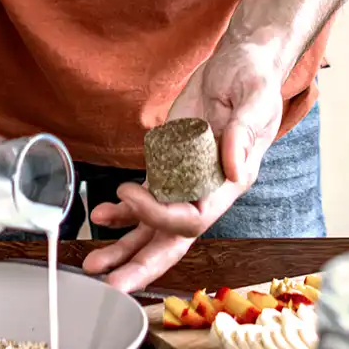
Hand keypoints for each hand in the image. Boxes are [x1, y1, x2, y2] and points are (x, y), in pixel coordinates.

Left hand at [82, 39, 285, 293]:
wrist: (242, 62)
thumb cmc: (254, 82)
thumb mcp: (255, 101)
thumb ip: (242, 134)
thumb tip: (232, 169)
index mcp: (229, 183)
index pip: (193, 220)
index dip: (160, 216)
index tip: (131, 193)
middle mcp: (206, 190)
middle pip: (172, 240)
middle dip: (142, 265)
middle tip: (112, 285)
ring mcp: (186, 180)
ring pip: (153, 226)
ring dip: (124, 246)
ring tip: (94, 264)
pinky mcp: (171, 164)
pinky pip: (146, 197)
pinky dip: (123, 210)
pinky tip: (101, 215)